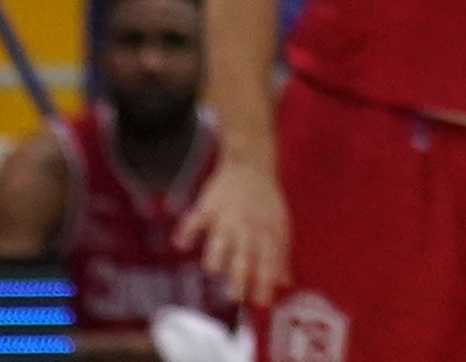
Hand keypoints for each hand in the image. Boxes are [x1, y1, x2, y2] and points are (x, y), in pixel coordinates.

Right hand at [182, 156, 292, 320]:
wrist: (251, 163)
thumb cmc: (266, 201)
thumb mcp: (279, 224)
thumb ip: (280, 255)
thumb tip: (284, 284)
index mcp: (268, 231)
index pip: (268, 260)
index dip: (265, 282)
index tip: (262, 302)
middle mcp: (247, 227)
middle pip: (244, 255)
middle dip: (240, 276)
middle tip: (235, 297)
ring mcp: (227, 216)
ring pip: (220, 239)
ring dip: (216, 253)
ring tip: (213, 269)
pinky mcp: (208, 206)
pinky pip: (196, 219)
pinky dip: (187, 230)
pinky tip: (181, 244)